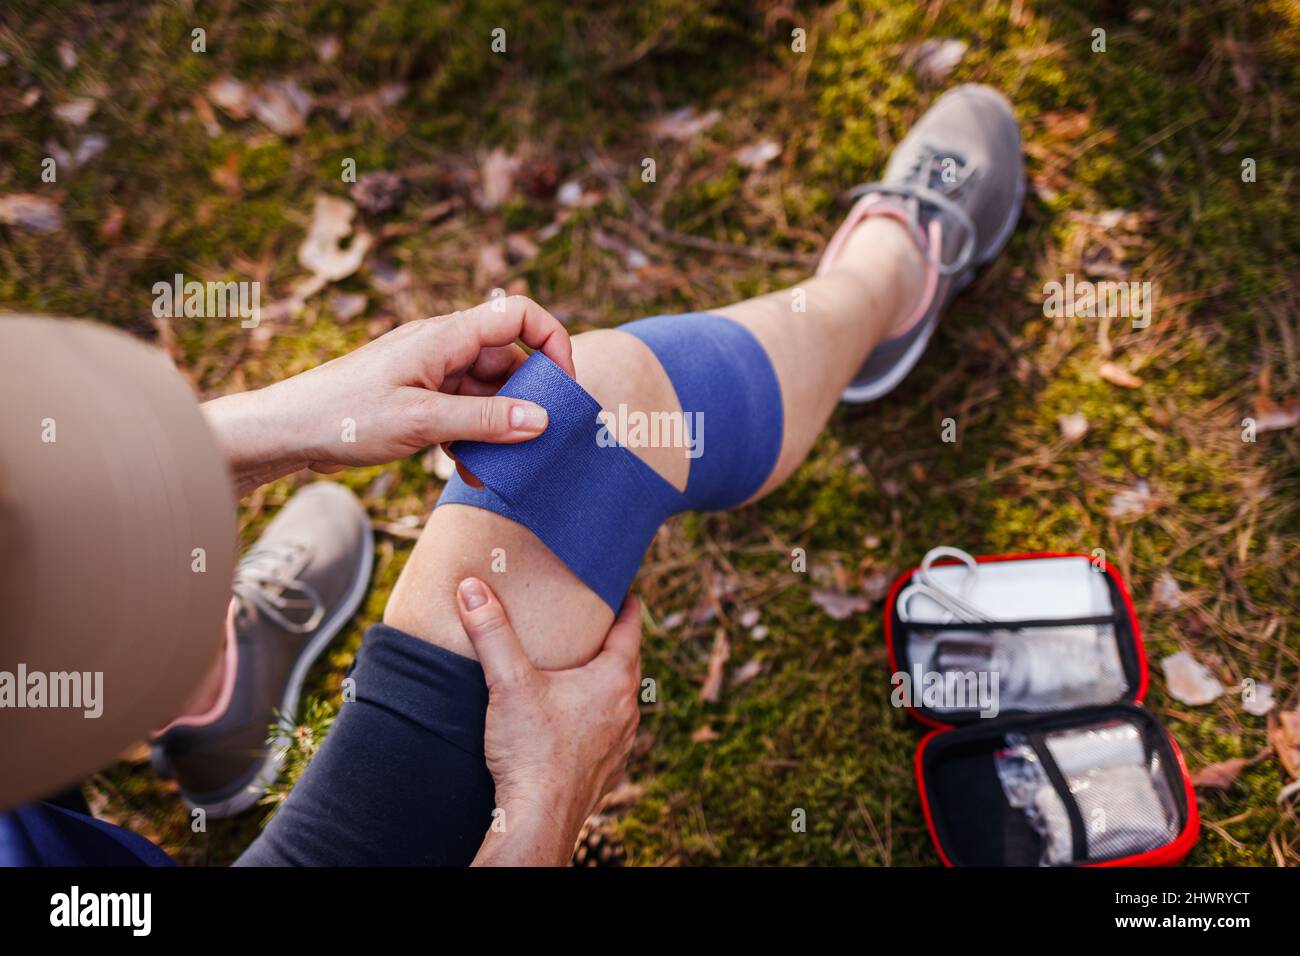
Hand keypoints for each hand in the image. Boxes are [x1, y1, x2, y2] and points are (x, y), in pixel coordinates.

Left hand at [202, 296, 573, 494]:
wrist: (285, 431)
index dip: (552, 341)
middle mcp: (443, 347)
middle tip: (542, 438)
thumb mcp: (422, 421)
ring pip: (486, 390)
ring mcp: (430, 372)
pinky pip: (462, 411)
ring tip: (505, 463)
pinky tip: (472, 471)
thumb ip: (484, 419)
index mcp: (446, 335)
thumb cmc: (344, 416)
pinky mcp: (418, 398)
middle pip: (508, 358)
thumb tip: (542, 420)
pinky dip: (473, 437)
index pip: (519, 314)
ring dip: (500, 425)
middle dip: (529, 397)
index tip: (564, 386)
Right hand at [456, 577, 641, 866]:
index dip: (626, 604)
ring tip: (581, 674)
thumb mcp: (508, 682)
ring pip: (620, 701)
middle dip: (611, 643)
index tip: (621, 588)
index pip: (631, 628)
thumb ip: (491, 632)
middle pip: (627, 663)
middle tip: (592, 624)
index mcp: (615, 679)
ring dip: (604, 685)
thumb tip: (472, 588)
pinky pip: (609, 735)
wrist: (538, 818)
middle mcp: (628, 709)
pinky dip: (596, 721)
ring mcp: (621, 742)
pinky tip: (575, 723)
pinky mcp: (608, 770)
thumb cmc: (531, 750)